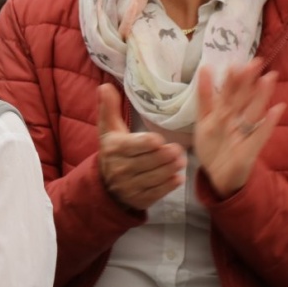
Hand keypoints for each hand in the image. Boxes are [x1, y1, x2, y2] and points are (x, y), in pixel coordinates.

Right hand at [96, 83, 185, 210]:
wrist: (106, 184)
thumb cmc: (113, 150)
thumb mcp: (108, 128)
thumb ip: (109, 107)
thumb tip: (105, 86)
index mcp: (113, 148)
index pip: (134, 146)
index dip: (149, 143)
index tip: (161, 140)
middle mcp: (119, 169)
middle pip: (147, 162)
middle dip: (165, 156)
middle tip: (179, 150)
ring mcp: (129, 186)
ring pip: (154, 178)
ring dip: (170, 169)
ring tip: (182, 161)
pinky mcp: (139, 200)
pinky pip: (156, 193)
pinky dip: (169, 185)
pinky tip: (178, 178)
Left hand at [194, 58, 283, 198]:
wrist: (218, 176)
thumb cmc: (212, 146)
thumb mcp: (202, 120)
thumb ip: (204, 97)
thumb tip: (205, 67)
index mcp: (222, 113)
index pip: (227, 93)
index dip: (231, 80)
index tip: (235, 62)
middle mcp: (235, 120)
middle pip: (241, 99)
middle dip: (247, 82)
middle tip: (255, 62)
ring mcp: (244, 133)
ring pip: (252, 112)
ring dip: (261, 96)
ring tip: (269, 78)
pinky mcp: (250, 149)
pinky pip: (259, 135)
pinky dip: (268, 123)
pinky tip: (278, 109)